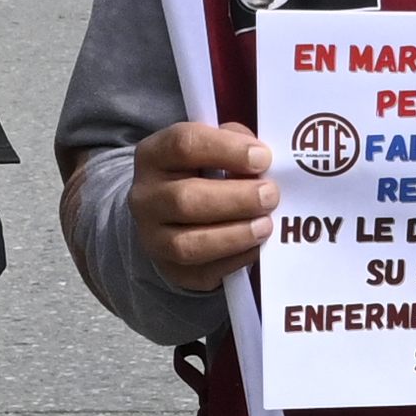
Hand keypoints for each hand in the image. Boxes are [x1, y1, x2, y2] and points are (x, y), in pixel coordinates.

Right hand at [129, 115, 279, 290]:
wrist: (173, 215)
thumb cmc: (202, 173)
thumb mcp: (213, 147)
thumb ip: (235, 144)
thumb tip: (263, 161)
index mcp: (154, 155)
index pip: (183, 144)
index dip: (227, 149)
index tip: (263, 158)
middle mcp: (145, 197)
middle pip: (185, 199)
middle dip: (236, 198)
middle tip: (270, 195)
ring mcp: (152, 237)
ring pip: (188, 244)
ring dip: (234, 235)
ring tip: (265, 225)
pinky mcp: (170, 269)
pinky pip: (202, 271)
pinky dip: (235, 260)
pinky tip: (256, 247)